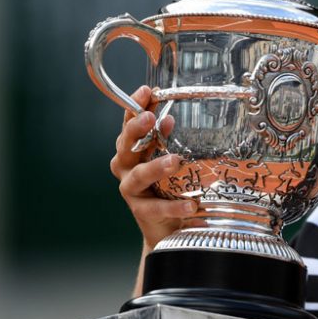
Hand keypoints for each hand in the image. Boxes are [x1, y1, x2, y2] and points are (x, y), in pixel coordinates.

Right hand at [110, 86, 195, 249]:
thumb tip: (182, 115)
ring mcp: (131, 189)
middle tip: (150, 118)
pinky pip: (156, 207)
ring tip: (174, 161)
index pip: (130, 122)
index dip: (135, 105)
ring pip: (139, 175)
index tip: (147, 91)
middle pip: (126, 145)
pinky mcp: (141, 211)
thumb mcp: (171, 158)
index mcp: (132, 148)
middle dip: (136, 130)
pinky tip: (191, 205)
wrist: (166, 227)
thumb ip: (173, 140)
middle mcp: (126, 166)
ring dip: (155, 167)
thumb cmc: (169, 185)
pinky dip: (174, 206)